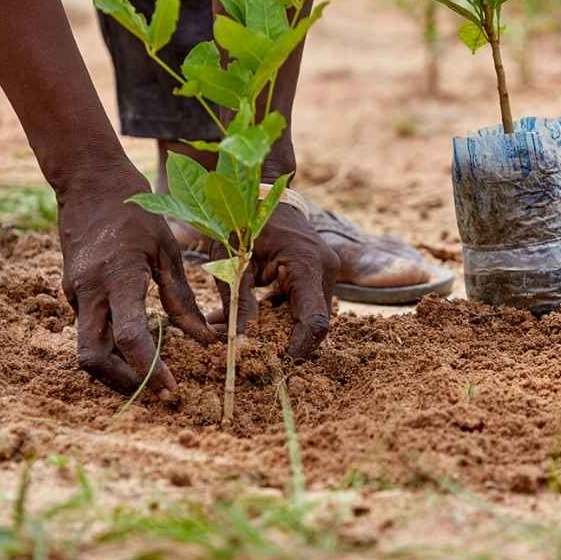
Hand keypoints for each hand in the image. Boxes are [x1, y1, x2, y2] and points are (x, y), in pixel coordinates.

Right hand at [58, 168, 216, 399]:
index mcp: (118, 278)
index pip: (130, 338)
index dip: (150, 370)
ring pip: (87, 350)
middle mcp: (89, 292)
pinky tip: (136, 346)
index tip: (172, 389)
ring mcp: (75, 294)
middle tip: (155, 393)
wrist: (87, 181)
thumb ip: (181, 299)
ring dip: (115, 369)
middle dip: (122, 383)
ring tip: (150, 376)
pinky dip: (111, 347)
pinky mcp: (73, 294)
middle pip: (93, 358)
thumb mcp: (166, 250)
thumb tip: (205, 341)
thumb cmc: (134, 211)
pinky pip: (89, 330)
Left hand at [208, 203, 338, 358]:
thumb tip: (238, 342)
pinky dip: (281, 317)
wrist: (262, 192)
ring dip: (280, 331)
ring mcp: (327, 271)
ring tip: (243, 336)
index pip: (314, 322)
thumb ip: (239, 302)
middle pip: (315, 324)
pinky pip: (306, 305)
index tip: (277, 367)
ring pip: (310, 317)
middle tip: (253, 357)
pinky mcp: (319, 274)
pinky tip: (251, 319)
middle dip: (286, 344)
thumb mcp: (233, 260)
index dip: (299, 350)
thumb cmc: (243, 220)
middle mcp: (326, 269)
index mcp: (307, 265)